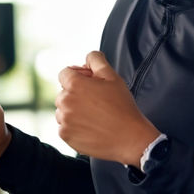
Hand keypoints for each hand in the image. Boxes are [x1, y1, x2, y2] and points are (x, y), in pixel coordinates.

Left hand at [55, 52, 159, 166]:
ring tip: (94, 116)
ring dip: (74, 111)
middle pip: (64, 92)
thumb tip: (89, 56)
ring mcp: (64, 120)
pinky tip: (91, 127)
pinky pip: (64, 127)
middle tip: (96, 102)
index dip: (78, 76)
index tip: (90, 85)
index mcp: (74, 84)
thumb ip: (97, 61)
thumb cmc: (123, 107)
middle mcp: (65, 101)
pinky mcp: (66, 136)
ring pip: (63, 110)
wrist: (130, 138)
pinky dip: (74, 126)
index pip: (65, 73)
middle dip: (76, 94)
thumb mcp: (113, 78)